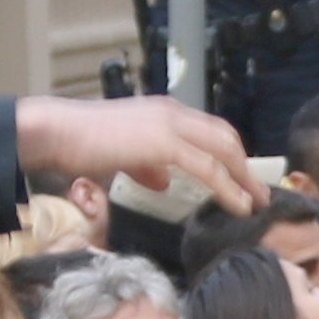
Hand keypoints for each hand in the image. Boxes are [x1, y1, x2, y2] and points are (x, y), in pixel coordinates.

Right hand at [12, 93, 261, 215]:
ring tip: (257, 202)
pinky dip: (228, 187)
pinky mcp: (164, 143)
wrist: (59, 132)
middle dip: (245, 166)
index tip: (243, 179)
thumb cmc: (82, 144)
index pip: (210, 131)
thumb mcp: (124, 155)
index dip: (230, 155)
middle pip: (225, 136)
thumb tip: (165, 183)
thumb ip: (148, 166)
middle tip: (259, 193)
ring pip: (223, 150)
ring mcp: (170, 124)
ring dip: (244, 178)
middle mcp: (173, 113)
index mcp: (165, 112)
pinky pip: (207, 167)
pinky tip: (238, 205)